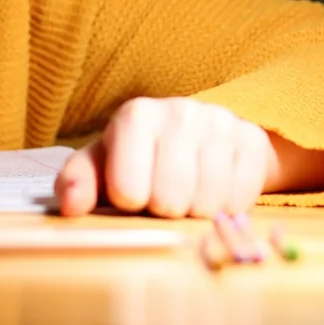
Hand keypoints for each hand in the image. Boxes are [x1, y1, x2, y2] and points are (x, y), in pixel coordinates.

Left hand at [52, 97, 271, 217]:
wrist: (197, 139)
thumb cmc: (138, 160)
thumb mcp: (102, 166)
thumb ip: (78, 183)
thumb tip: (71, 206)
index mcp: (136, 116)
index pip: (129, 189)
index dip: (130, 204)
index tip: (130, 196)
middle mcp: (180, 111)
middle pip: (171, 200)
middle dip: (164, 211)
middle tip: (161, 200)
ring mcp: (221, 123)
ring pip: (208, 203)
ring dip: (195, 213)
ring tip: (186, 197)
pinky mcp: (252, 140)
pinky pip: (240, 200)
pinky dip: (225, 209)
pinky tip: (213, 193)